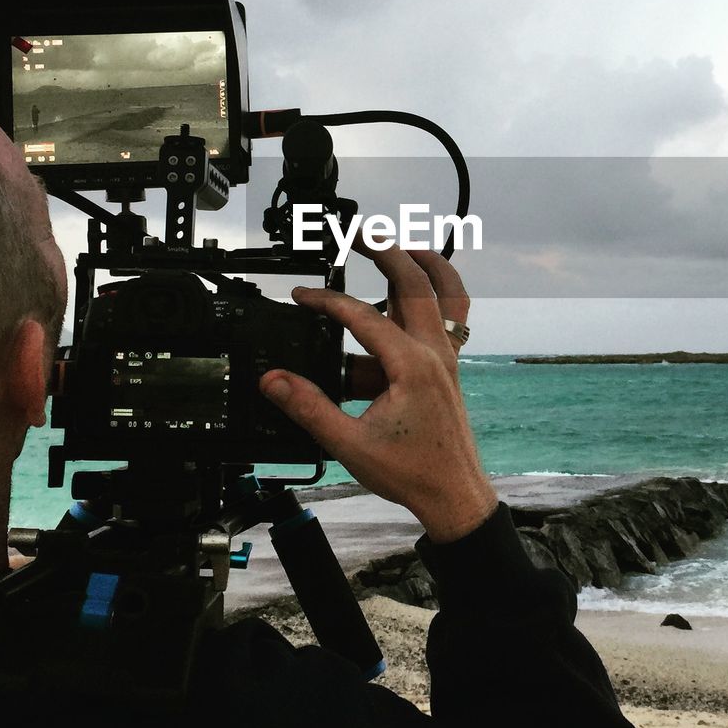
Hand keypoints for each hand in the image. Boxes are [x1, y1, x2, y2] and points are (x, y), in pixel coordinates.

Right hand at [258, 246, 498, 543]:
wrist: (454, 495)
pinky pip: (454, 316)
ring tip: (401, 244)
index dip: (327, 301)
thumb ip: (308, 407)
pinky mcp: (450, 367)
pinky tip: (422, 288)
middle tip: (357, 232)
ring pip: (446, 293)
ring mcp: (448, 357)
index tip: (301, 296)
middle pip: (415, 282)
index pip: (362, 316)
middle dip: (384, 250)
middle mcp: (436, 352)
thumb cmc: (411, 472)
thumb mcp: (348, 444)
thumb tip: (273, 380)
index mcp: (412, 365)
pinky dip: (442, 293)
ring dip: (425, 263)